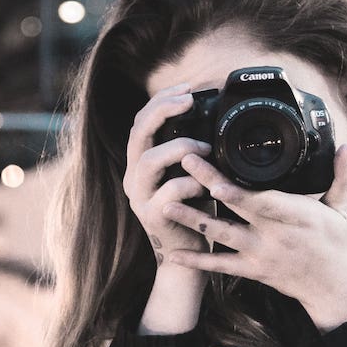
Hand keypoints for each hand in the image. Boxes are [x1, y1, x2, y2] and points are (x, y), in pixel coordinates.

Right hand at [122, 82, 213, 266]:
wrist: (186, 257)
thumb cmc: (193, 212)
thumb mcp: (190, 175)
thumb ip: (192, 151)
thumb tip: (212, 120)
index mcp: (140, 163)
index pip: (141, 121)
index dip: (161, 100)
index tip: (187, 89)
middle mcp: (133, 177)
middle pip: (137, 133)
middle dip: (162, 110)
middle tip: (188, 100)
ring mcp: (139, 197)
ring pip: (149, 160)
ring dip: (180, 148)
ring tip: (206, 148)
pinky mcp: (152, 216)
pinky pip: (169, 191)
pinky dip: (192, 183)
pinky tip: (207, 186)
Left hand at [160, 144, 346, 331]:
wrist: (335, 292)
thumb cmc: (339, 246)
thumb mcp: (342, 210)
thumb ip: (341, 177)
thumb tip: (346, 146)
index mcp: (297, 216)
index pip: (264, 202)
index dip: (239, 192)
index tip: (217, 177)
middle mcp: (274, 235)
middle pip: (236, 208)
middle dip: (208, 185)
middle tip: (184, 162)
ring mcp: (260, 254)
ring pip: (221, 235)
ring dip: (193, 219)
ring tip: (165, 204)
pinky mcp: (252, 270)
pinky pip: (220, 266)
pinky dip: (196, 260)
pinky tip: (173, 253)